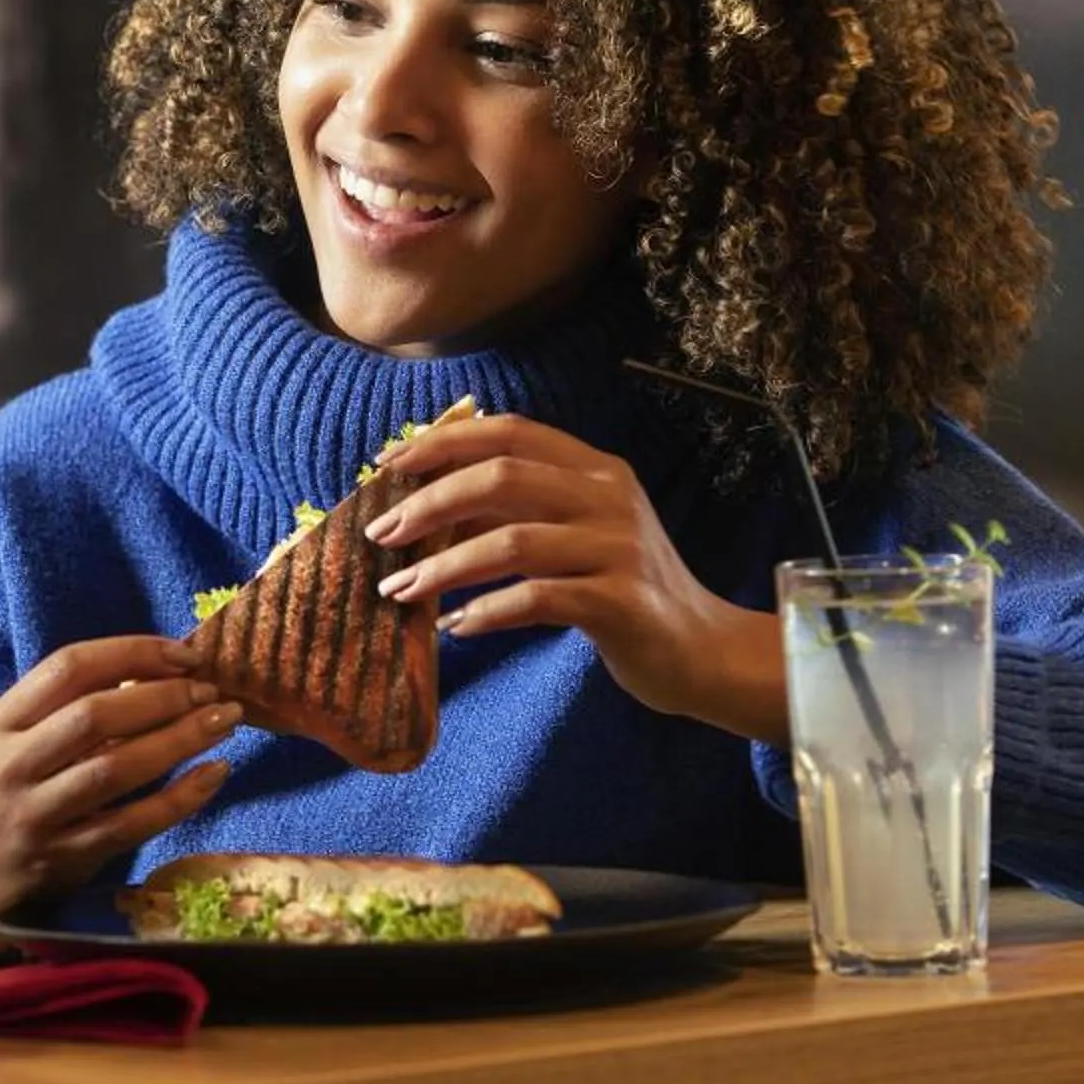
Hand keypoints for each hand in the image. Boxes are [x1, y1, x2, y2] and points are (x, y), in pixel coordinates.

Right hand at [0, 637, 242, 971]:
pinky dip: (179, 798)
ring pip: (115, 769)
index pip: (68, 667)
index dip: (131, 653)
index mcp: (0, 722)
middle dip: (162, 696)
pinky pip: (131, 823)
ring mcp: (36, 815)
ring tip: (223, 721)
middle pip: (94, 716)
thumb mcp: (16, 743)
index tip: (182, 655)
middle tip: (210, 690)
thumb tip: (159, 671)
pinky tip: (214, 774)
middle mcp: (12, 765)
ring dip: (178, 739)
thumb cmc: (8, 796)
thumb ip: (70, 708)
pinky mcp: (64, 857)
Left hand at [371, 411, 783, 737]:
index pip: (509, 432)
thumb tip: (424, 507)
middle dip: (429, 503)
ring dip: (443, 567)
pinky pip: (536, 599)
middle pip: (500, 478)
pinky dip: (486, 612)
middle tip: (382, 534)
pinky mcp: (620, 602)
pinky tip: (456, 626)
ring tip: (400, 589)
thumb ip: (515, 511)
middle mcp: (609, 498)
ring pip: (511, 542)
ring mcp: (618, 548)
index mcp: (595, 469)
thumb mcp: (573, 535)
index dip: (443, 442)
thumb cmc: (621, 589)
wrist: (700, 651)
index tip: (388, 465)